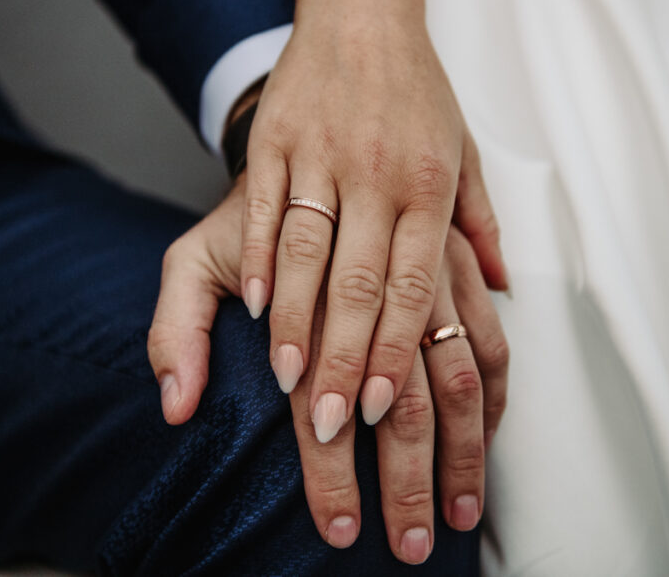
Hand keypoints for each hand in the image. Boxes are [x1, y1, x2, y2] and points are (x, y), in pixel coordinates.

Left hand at [148, 179, 509, 561]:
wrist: (306, 133)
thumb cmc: (246, 212)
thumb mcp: (193, 259)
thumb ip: (177, 330)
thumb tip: (176, 407)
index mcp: (314, 290)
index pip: (321, 399)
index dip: (330, 470)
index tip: (338, 529)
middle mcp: (381, 282)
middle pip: (401, 400)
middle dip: (406, 481)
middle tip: (410, 545)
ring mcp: (428, 272)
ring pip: (457, 377)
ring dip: (461, 454)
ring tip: (460, 514)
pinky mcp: (456, 267)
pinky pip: (491, 340)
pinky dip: (492, 399)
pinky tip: (485, 443)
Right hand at [239, 0, 506, 449]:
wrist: (364, 12)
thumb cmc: (419, 93)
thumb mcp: (466, 149)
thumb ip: (482, 223)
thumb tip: (504, 290)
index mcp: (431, 185)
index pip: (414, 285)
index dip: (396, 351)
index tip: (380, 411)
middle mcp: (380, 174)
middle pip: (360, 283)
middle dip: (344, 360)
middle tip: (328, 427)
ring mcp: (323, 156)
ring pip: (305, 251)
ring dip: (293, 321)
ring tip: (285, 380)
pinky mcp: (277, 139)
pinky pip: (263, 208)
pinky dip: (254, 260)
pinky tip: (249, 307)